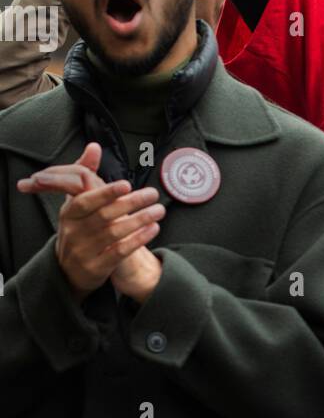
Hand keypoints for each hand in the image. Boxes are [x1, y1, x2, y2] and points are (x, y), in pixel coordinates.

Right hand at [18, 143, 164, 302]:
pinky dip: (138, 239)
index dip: (106, 193)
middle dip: (131, 203)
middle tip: (153, 193)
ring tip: (159, 210)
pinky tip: (154, 228)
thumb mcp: (76, 203)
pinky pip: (120, 252)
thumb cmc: (78, 229)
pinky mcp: (96, 267)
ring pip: (114, 233)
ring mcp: (84, 251)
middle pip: (104, 215)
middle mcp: (74, 232)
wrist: (69, 271)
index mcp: (69, 213)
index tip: (126, 184)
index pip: (86, 201)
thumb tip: (94, 146)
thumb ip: (85, 174)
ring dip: (139, 220)